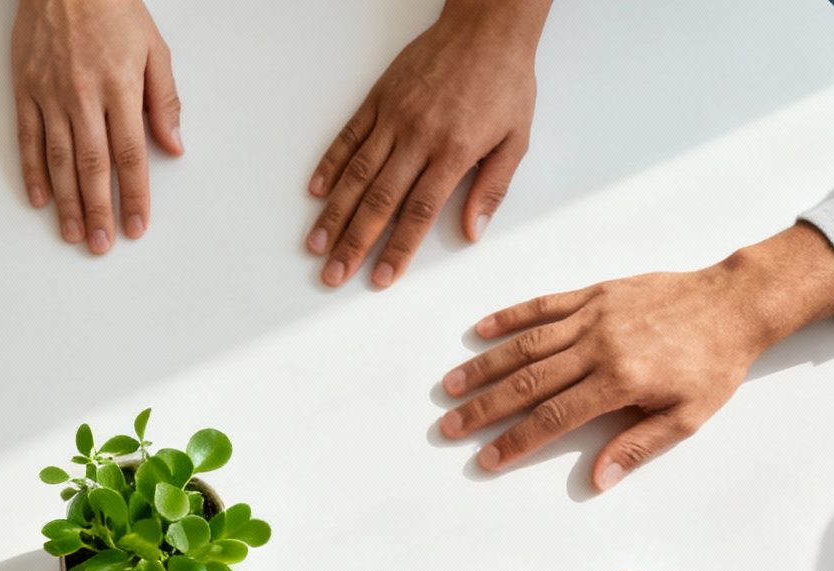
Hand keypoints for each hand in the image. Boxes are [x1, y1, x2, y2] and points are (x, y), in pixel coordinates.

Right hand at [12, 0, 182, 252]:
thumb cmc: (111, 7)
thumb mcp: (153, 48)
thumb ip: (163, 99)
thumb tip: (174, 145)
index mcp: (120, 88)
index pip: (131, 154)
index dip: (135, 195)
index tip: (137, 226)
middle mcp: (84, 96)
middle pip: (93, 166)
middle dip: (99, 210)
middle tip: (103, 245)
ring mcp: (51, 95)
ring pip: (60, 160)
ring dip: (67, 202)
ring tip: (74, 234)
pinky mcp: (26, 89)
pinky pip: (28, 138)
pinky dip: (33, 172)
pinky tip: (40, 200)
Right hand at [306, 0, 548, 287]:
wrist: (486, 28)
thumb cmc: (504, 82)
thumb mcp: (516, 138)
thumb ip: (492, 188)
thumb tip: (472, 232)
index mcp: (454, 151)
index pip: (419, 213)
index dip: (398, 249)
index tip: (380, 278)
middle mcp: (418, 137)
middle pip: (380, 201)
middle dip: (354, 243)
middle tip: (334, 273)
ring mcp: (394, 117)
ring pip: (357, 174)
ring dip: (334, 213)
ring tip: (316, 245)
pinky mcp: (379, 99)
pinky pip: (348, 137)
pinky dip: (330, 165)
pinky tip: (316, 192)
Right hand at [442, 224, 833, 488]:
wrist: (734, 303)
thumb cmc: (714, 364)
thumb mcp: (688, 417)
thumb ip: (638, 447)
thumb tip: (596, 480)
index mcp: (620, 381)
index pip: (555, 417)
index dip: (517, 441)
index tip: (487, 458)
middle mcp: (599, 346)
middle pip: (528, 381)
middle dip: (485, 408)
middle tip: (450, 426)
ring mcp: (594, 315)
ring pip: (527, 343)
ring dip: (485, 365)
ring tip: (451, 385)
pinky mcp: (596, 293)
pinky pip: (544, 305)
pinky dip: (510, 316)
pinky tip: (480, 330)